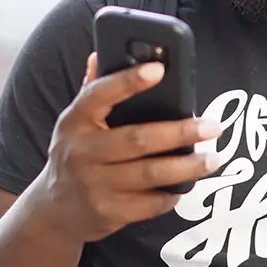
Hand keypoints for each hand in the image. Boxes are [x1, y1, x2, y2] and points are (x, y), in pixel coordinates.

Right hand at [35, 53, 220, 242]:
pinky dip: (171, 195)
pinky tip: (186, 186)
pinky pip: (149, 204)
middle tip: (213, 127)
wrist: (54, 210)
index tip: (159, 69)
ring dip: (186, 167)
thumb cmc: (76, 153)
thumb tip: (100, 53)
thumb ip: (93, 89)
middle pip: (138, 139)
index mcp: (75, 120)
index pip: (100, 94)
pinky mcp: (107, 212)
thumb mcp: (75, 121)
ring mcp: (93, 185)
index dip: (129, 81)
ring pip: (150, 174)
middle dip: (180, 133)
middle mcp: (82, 152)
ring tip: (213, 159)